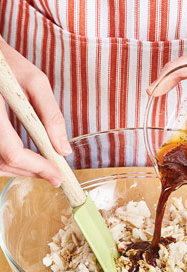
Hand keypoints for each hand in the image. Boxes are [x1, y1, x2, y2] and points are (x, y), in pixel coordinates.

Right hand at [0, 37, 70, 185]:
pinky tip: (27, 160)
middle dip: (32, 172)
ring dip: (22, 170)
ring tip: (44, 169)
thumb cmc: (7, 63)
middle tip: (55, 176)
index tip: (57, 175)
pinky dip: (10, 163)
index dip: (37, 167)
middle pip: (4, 163)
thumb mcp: (34, 82)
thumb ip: (51, 115)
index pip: (13, 152)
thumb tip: (63, 150)